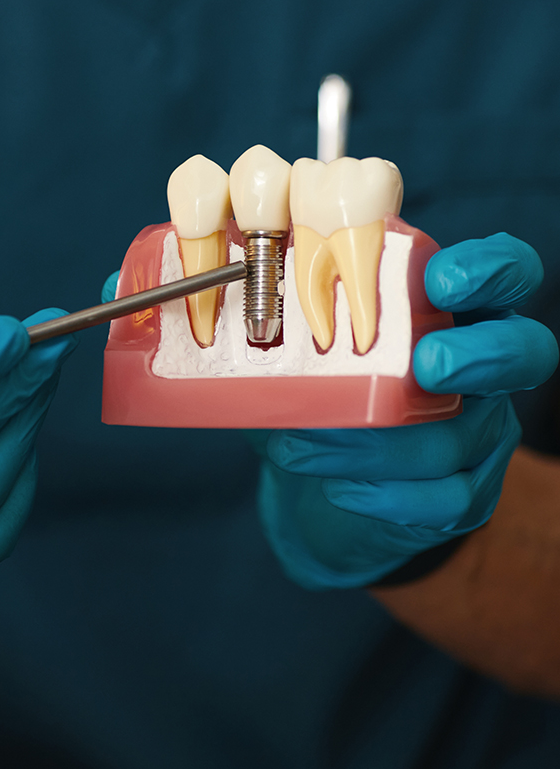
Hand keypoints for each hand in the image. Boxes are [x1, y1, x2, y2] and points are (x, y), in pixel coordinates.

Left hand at [256, 233, 558, 588]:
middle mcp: (483, 370)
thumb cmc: (324, 395)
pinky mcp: (465, 494)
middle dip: (482, 354)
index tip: (439, 280)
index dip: (490, 269)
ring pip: (456, 437)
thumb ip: (301, 309)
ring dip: (375, 442)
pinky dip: (385, 495)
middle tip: (428, 363)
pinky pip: (443, 499)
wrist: (324, 489)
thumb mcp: (311, 346)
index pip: (506, 273)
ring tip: (300, 444)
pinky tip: (339, 489)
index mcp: (455, 313)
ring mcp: (481, 435)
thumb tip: (243, 269)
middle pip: (525, 352)